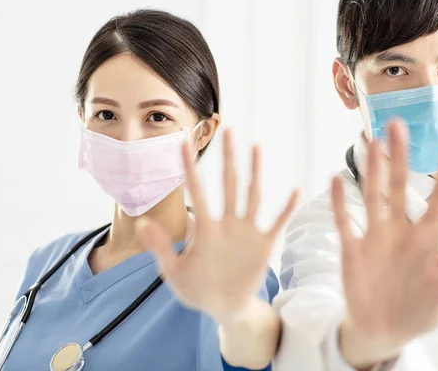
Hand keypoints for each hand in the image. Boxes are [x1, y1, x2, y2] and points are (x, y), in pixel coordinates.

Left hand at [138, 129, 298, 322]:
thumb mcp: (174, 272)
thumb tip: (141, 222)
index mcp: (205, 228)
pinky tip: (296, 190)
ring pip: (252, 195)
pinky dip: (287, 208)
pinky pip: (277, 222)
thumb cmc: (197, 290)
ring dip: (255, 172)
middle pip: (229, 183)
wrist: (224, 307)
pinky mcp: (264, 244)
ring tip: (256, 147)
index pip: (197, 192)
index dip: (190, 168)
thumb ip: (161, 247)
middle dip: (229, 157)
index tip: (183, 143)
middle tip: (228, 129)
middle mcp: (227, 223)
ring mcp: (247, 232)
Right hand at [331, 120, 437, 367]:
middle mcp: (399, 230)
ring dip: (371, 171)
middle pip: (399, 186)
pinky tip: (337, 180)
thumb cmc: (422, 310)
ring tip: (371, 143)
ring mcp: (375, 237)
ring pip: (372, 196)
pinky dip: (340, 202)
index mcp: (426, 237)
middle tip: (397, 125)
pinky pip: (344, 221)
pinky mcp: (352, 249)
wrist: (385, 332)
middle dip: (400, 156)